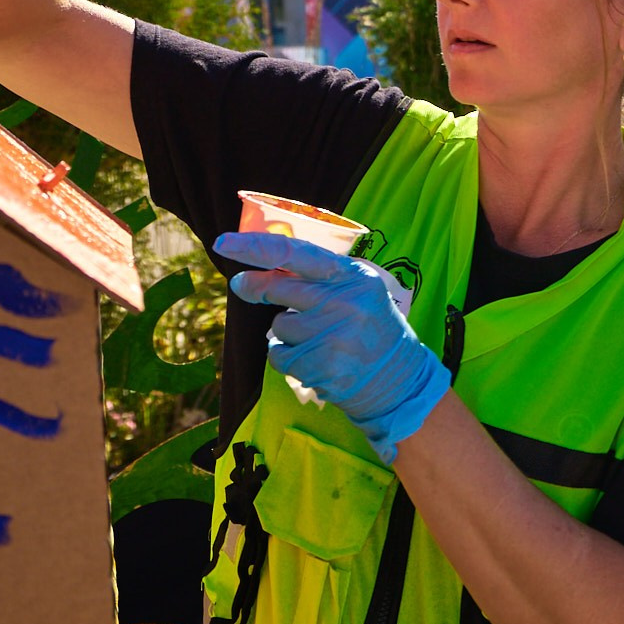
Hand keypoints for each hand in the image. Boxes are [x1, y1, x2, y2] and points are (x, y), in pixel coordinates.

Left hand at [219, 232, 447, 461]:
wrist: (399, 380)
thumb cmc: (371, 328)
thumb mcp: (357, 291)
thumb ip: (317, 278)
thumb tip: (256, 274)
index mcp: (354, 276)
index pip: (296, 254)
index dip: (256, 247)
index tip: (224, 243)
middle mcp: (344, 302)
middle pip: (278, 288)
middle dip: (255, 287)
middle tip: (242, 286)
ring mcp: (331, 336)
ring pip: (279, 326)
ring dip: (288, 333)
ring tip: (319, 341)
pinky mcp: (318, 366)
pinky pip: (279, 355)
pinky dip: (289, 358)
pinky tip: (316, 360)